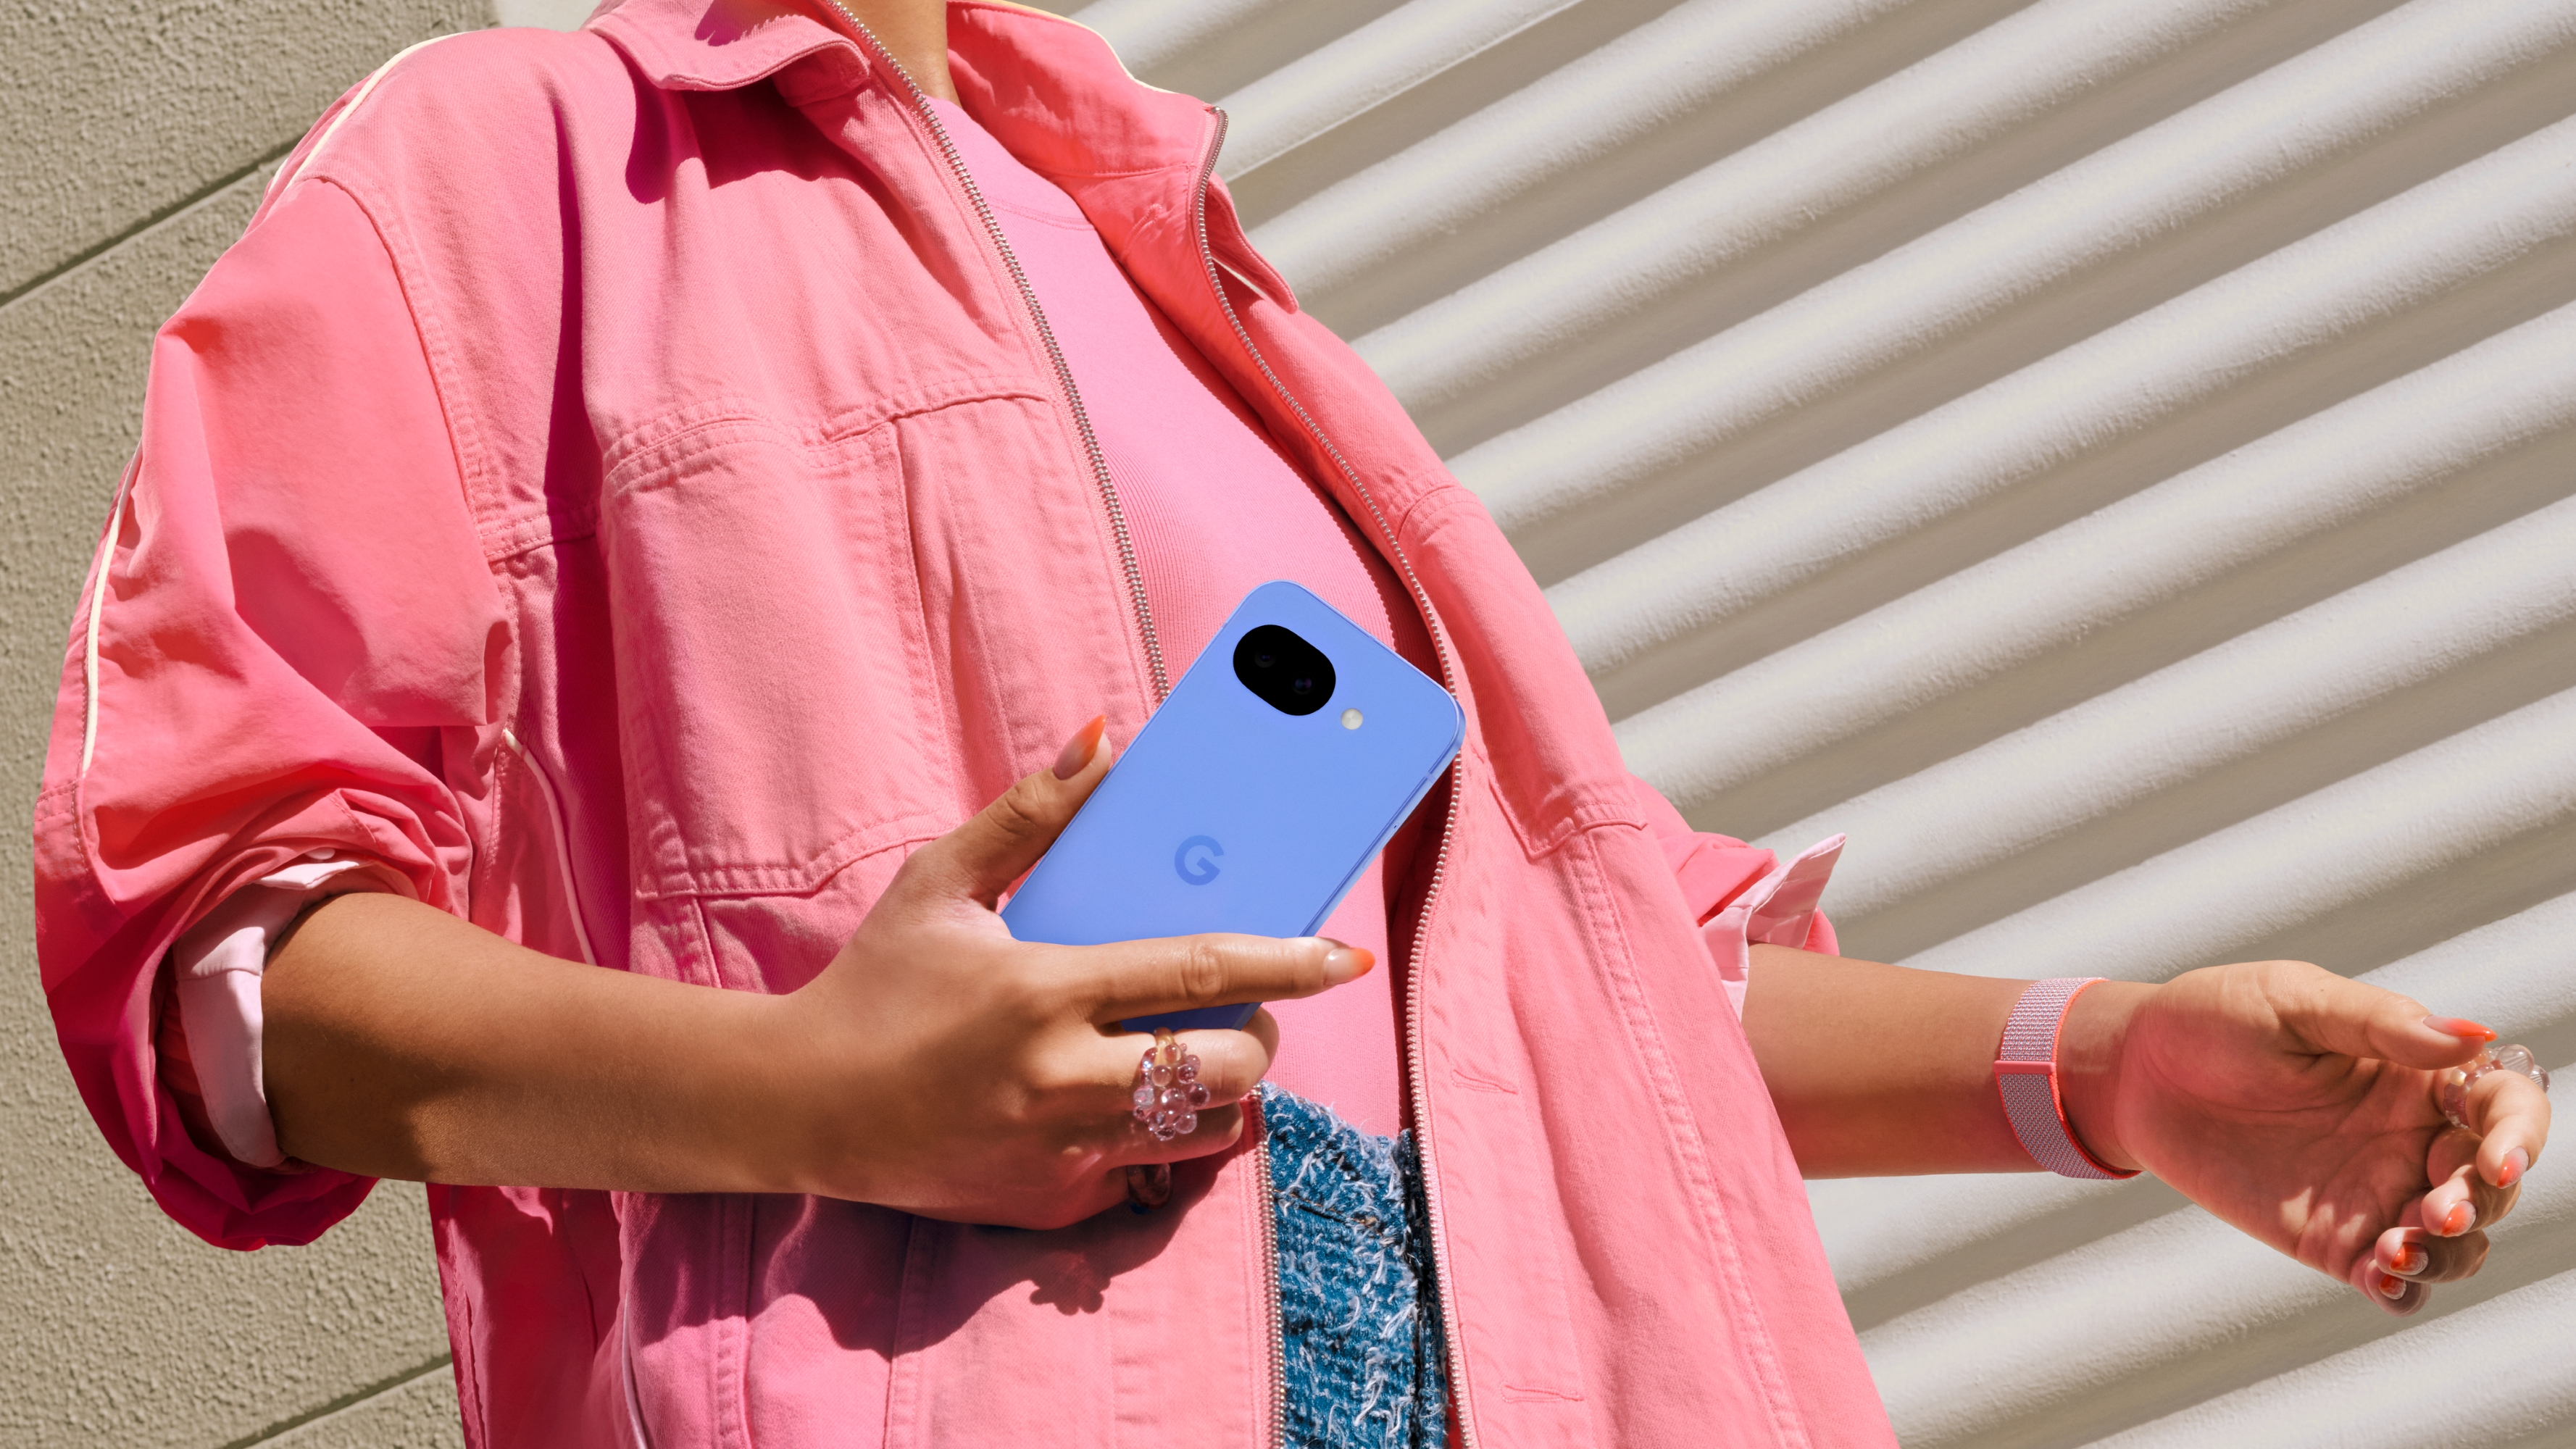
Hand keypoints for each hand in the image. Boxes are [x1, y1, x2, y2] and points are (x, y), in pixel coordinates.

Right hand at [772, 716, 1371, 1227]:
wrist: (800, 1106)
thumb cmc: (877, 982)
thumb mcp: (941, 882)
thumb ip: (1031, 812)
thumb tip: (1105, 738)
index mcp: (1043, 990)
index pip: (1202, 973)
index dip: (1289, 963)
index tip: (1346, 957)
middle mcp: (1061, 1079)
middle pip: (1229, 1066)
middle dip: (1262, 1034)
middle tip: (1242, 1007)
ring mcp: (1061, 1152)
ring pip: (1208, 1129)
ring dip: (1223, 1090)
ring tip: (1192, 1051)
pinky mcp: (1051, 1205)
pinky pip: (1151, 1175)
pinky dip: (1160, 1139)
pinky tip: (1124, 1102)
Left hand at [2061, 961, 2551, 1314]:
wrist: (2137, 1073)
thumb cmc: (2214, 1019)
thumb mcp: (2293, 1003)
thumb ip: (2380, 1024)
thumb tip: (2476, 1036)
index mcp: (2417, 1075)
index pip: (2505, 1107)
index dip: (2518, 1135)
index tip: (2495, 1158)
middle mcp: (2411, 1137)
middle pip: (2491, 1184)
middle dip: (2478, 1203)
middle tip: (2431, 1211)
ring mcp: (2375, 1192)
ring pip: (2456, 1242)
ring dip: (2448, 1254)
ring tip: (2395, 1249)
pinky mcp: (2333, 1238)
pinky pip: (2392, 1278)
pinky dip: (2404, 1288)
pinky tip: (2381, 1277)